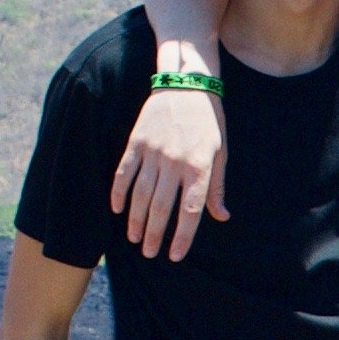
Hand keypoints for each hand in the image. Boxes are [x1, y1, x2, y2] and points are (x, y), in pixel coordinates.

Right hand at [110, 88, 227, 261]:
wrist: (186, 84)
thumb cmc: (208, 120)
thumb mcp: (220, 152)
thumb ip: (217, 186)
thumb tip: (221, 216)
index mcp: (199, 166)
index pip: (190, 210)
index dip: (183, 236)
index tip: (176, 255)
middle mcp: (175, 162)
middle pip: (162, 207)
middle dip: (155, 234)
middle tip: (150, 254)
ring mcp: (153, 152)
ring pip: (141, 194)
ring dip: (136, 220)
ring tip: (135, 239)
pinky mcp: (136, 142)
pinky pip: (123, 172)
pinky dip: (118, 192)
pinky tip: (116, 210)